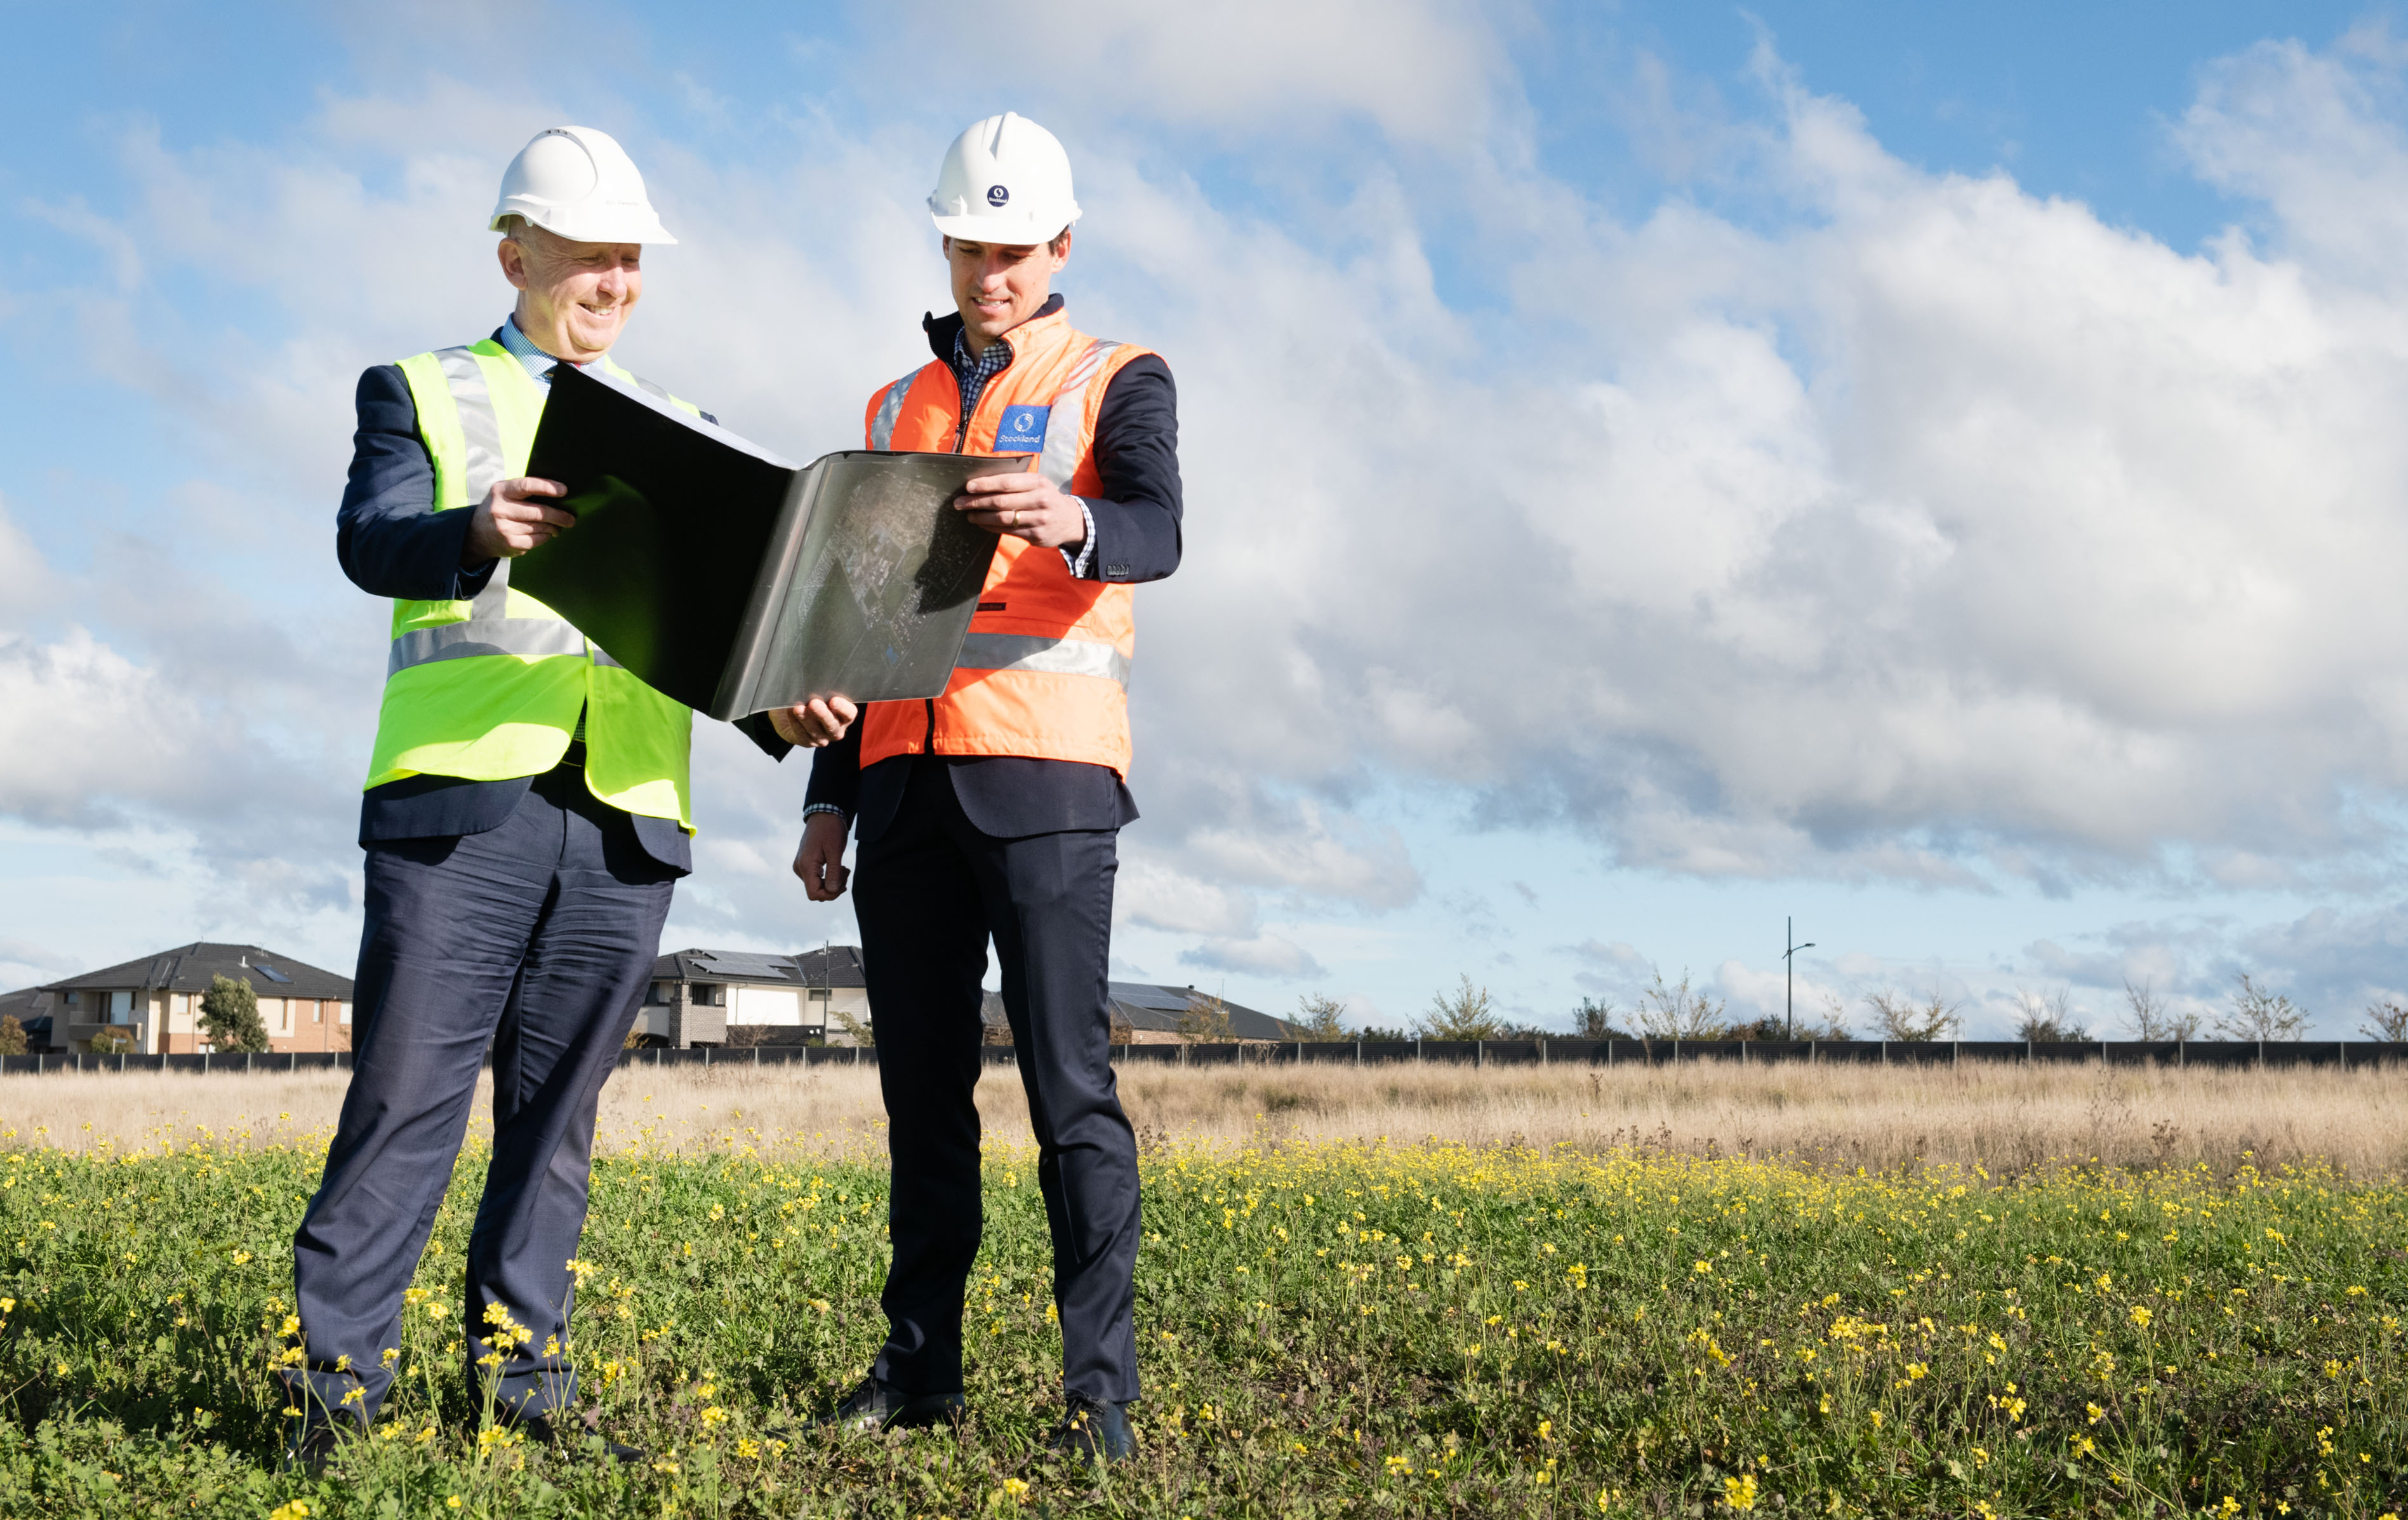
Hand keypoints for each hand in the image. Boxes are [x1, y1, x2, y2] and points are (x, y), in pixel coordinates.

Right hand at [462, 478, 573, 564]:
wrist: (476, 533)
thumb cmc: (500, 508)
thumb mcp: (504, 494)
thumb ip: (525, 491)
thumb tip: (559, 495)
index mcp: (501, 491)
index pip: (527, 486)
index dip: (547, 487)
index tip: (564, 490)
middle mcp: (501, 509)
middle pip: (539, 512)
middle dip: (559, 515)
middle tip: (571, 519)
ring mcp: (504, 528)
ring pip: (540, 527)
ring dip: (554, 527)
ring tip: (558, 526)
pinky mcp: (510, 543)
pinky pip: (537, 540)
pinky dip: (545, 537)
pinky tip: (545, 534)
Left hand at [769, 696, 857, 747]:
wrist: (792, 713)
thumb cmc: (810, 697)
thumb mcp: (818, 692)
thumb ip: (820, 689)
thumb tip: (814, 681)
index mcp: (844, 715)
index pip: (850, 713)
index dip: (843, 708)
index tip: (833, 700)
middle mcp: (837, 728)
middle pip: (832, 725)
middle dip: (823, 714)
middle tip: (813, 703)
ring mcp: (823, 738)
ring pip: (817, 732)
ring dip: (807, 719)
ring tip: (798, 708)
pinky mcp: (808, 742)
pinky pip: (802, 735)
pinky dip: (796, 723)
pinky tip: (790, 712)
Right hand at [792, 812, 850, 900]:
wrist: (824, 814)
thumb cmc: (830, 829)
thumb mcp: (835, 851)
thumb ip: (833, 872)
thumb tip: (833, 891)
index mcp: (805, 865)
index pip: (814, 894)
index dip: (830, 895)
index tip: (843, 885)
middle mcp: (800, 868)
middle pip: (816, 891)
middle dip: (834, 886)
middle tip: (846, 872)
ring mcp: (801, 866)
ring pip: (817, 885)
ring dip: (833, 881)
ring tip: (844, 868)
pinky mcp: (806, 864)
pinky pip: (817, 878)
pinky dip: (829, 876)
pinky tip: (838, 866)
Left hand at [955, 470, 1084, 549]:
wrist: (1070, 520)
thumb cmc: (1045, 497)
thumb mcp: (1037, 484)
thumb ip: (1015, 482)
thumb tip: (981, 483)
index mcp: (1037, 482)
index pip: (1007, 482)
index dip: (986, 485)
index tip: (968, 487)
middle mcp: (1040, 499)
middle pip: (1001, 501)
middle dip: (977, 502)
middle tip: (959, 503)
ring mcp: (1039, 519)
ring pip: (1003, 518)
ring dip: (981, 517)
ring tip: (968, 515)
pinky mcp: (1036, 535)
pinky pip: (1008, 531)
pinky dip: (992, 527)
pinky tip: (982, 524)